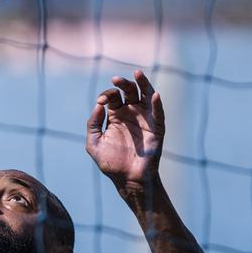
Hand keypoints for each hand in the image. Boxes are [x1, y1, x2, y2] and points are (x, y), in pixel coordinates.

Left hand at [86, 69, 164, 191]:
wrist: (128, 179)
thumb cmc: (111, 163)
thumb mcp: (94, 143)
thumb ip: (92, 124)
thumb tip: (98, 106)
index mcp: (115, 116)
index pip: (112, 97)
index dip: (106, 95)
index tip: (101, 103)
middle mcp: (131, 114)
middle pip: (129, 91)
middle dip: (123, 84)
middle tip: (116, 80)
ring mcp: (144, 119)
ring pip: (145, 95)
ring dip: (143, 83)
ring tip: (137, 73)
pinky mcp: (156, 128)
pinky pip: (158, 113)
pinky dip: (157, 104)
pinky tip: (154, 95)